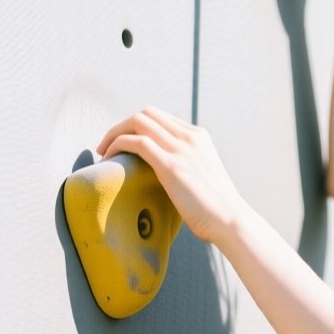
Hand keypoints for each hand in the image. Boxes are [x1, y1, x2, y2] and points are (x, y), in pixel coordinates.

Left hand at [95, 107, 249, 242]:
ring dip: (114, 133)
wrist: (230, 220)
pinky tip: (109, 160)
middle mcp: (190, 136)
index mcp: (199, 136)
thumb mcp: (202, 176)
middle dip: (122, 125)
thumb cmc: (215, 208)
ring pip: (138, 122)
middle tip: (108, 146)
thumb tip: (163, 174)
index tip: (124, 144)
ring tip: (104, 152)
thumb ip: (185, 165)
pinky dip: (117, 145)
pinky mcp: (171, 165)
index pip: (160, 117)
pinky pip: (136, 142)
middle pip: (147, 113)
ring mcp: (181, 148)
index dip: (137, 127)